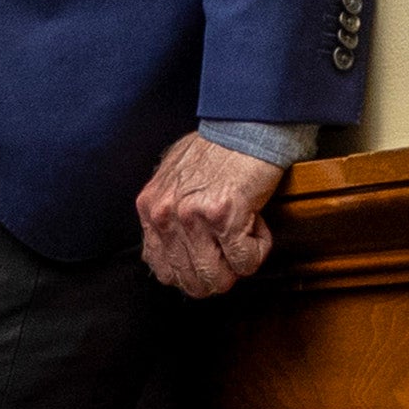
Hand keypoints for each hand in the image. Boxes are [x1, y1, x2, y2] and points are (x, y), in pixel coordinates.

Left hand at [134, 131, 287, 297]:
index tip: (209, 260)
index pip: (163, 270)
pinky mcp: (225, 217)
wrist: (244, 126)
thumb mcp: (173, 180)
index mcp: (150, 208)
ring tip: (244, 236)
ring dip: (238, 266)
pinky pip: (245, 262)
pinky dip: (258, 249)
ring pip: (217, 279)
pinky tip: (256, 224)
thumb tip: (171, 249)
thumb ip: (167, 214)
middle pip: (191, 281)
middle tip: (232, 253)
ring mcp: (193, 218)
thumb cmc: (216, 149)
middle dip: (219, 275)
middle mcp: (166, 215)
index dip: (192, 273)